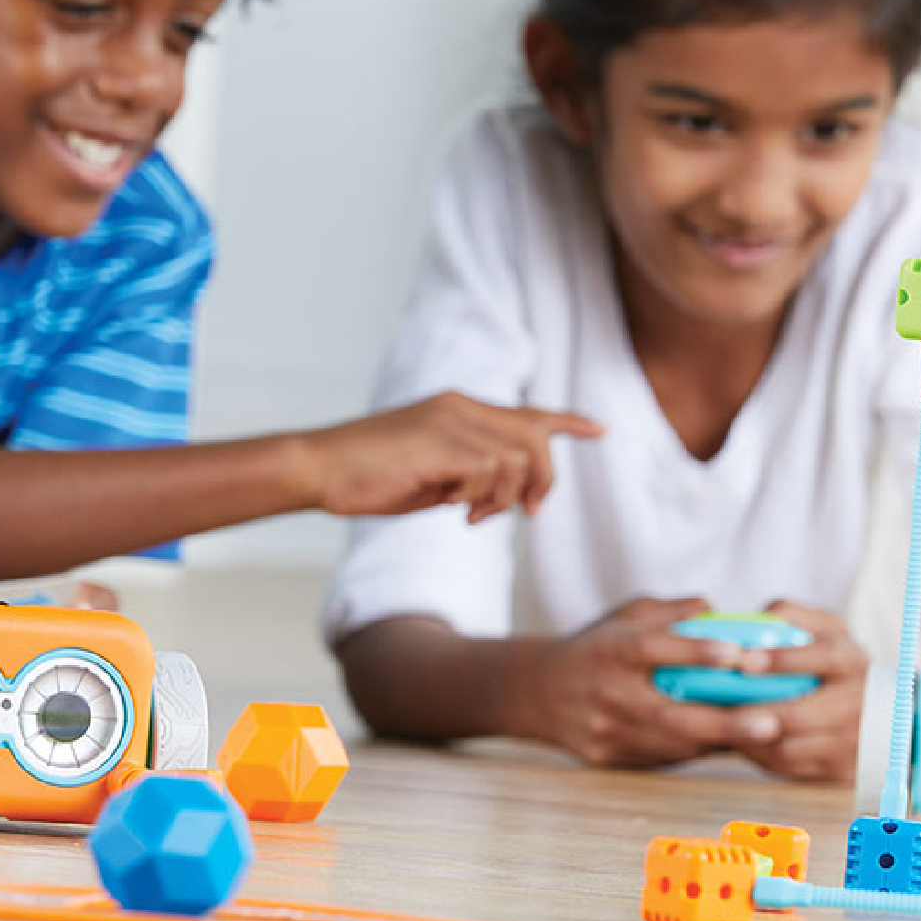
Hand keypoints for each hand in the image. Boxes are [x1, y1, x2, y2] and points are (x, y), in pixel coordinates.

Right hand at [304, 392, 602, 520]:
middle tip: (528, 513)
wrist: (320, 467)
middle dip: (541, 482)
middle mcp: (461, 407)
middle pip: (534, 440)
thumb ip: (472, 476)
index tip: (600, 430)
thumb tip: (507, 497)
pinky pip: (486, 473)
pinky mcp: (440, 442)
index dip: (569, 422)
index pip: (528, 413)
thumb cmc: (369, 477)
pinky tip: (450, 506)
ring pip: (514, 461)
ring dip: (500, 497)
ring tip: (467, 512)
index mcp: (460, 409)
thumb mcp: (434, 477)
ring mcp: (451, 421)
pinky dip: (476, 497)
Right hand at [512, 596, 797, 768]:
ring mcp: (607, 732)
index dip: (695, 651)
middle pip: (670, 714)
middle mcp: (607, 693)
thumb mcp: (624, 616)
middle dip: (725, 723)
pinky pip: (663, 758)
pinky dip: (698, 751)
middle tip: (772, 723)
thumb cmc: (595, 647)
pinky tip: (729, 745)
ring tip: (766, 738)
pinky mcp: (610, 759)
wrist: (535, 692)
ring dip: (720, 743)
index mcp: (610, 650)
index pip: (653, 649)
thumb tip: (715, 608)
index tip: (737, 654)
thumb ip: (669, 611)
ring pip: (672, 745)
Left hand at [731, 601, 868, 781]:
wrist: (883, 710)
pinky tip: (739, 740)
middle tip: (719, 705)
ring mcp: (850, 742)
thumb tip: (761, 617)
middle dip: (755, 711)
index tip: (746, 660)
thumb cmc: (837, 660)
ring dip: (749, 738)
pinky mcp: (839, 771)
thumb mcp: (826, 628)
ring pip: (789, 748)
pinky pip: (788, 769)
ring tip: (721, 724)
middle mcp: (857, 703)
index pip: (824, 657)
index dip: (784, 660)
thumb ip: (793, 615)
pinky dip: (758, 755)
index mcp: (852, 662)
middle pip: (801, 715)